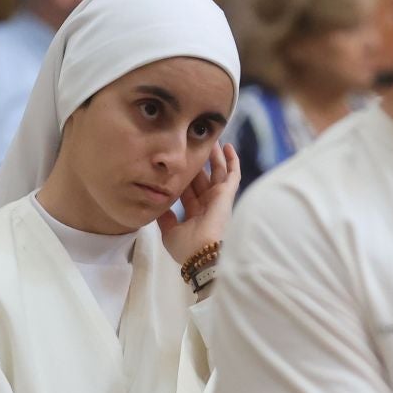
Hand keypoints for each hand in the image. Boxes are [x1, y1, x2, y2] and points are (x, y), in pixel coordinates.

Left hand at [159, 143, 240, 265]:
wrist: (201, 252)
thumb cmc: (186, 246)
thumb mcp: (169, 232)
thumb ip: (165, 217)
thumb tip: (160, 203)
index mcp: (195, 214)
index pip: (188, 191)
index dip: (183, 178)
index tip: (177, 165)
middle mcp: (207, 204)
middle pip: (202, 179)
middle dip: (199, 163)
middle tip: (194, 146)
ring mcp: (218, 198)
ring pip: (218, 172)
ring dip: (214, 157)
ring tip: (211, 140)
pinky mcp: (227, 193)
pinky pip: (233, 173)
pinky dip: (232, 160)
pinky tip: (228, 147)